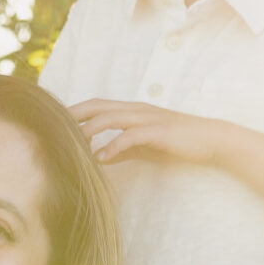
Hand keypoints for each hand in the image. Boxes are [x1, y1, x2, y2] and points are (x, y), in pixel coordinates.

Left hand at [68, 99, 230, 167]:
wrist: (212, 140)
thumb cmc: (178, 143)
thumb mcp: (144, 146)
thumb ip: (121, 149)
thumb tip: (99, 157)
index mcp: (132, 111)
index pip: (96, 106)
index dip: (75, 112)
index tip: (54, 125)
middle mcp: (137, 109)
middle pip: (97, 106)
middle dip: (73, 116)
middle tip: (52, 130)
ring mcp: (148, 118)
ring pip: (110, 117)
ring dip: (89, 131)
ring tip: (74, 147)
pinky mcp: (158, 131)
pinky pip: (130, 135)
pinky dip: (113, 146)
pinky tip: (101, 159)